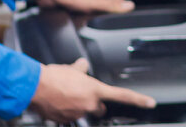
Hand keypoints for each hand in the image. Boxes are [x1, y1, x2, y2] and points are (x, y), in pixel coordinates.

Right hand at [30, 58, 154, 121]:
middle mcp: (89, 104)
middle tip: (83, 93)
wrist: (35, 87)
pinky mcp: (64, 120)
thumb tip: (82, 66)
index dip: (139, 100)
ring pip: (83, 111)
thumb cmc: (54, 76)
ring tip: (65, 94)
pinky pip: (69, 116)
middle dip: (95, 102)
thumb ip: (81, 69)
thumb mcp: (72, 68)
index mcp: (95, 90)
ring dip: (78, 105)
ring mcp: (77, 114)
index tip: (150, 103)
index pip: (123, 95)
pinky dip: (66, 110)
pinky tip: (57, 101)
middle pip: (100, 107)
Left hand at [34, 0, 133, 13]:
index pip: (117, 2)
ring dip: (85, 21)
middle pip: (102, 12)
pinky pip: (78, 19)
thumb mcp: (94, 1)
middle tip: (92, 19)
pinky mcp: (71, 7)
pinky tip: (72, 20)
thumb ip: (111, 5)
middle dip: (98, 19)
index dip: (121, 10)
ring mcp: (81, 2)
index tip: (123, 19)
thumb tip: (130, 6)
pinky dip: (75, 21)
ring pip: (89, 17)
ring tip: (79, 18)